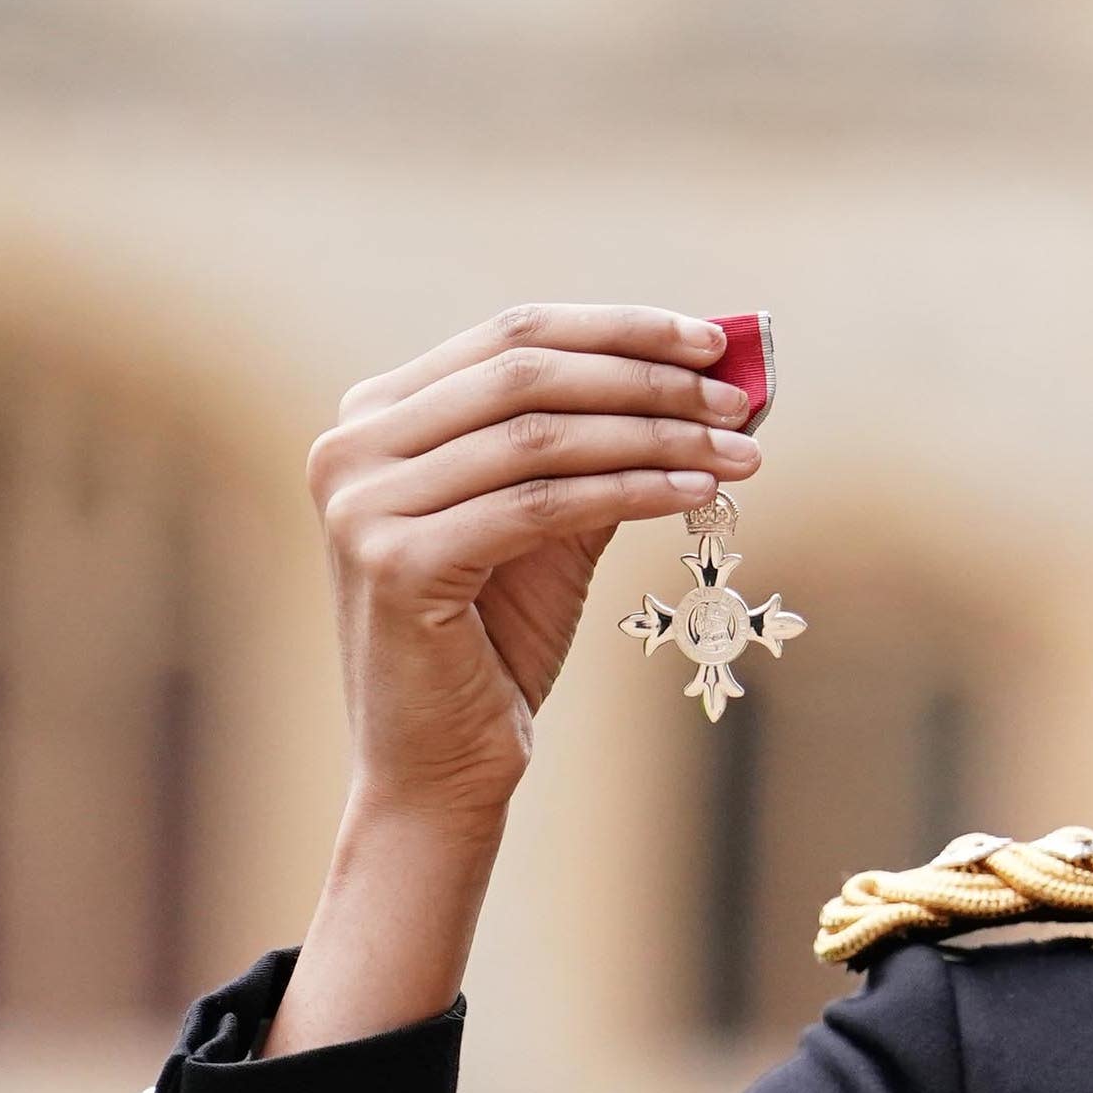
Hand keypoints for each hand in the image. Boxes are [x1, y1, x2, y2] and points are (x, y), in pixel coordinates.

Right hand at [309, 303, 759, 832]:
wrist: (439, 764)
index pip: (512, 336)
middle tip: (740, 401)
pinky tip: (697, 494)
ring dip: (657, 436)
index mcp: (376, 416)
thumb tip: (707, 375)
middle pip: (528, 374)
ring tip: (741, 452)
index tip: (711, 342)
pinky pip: (541, 505)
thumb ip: (604, 443)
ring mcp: (362, 504)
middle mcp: (351, 446)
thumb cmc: (498, 640)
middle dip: (648, 380)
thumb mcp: (552, 522)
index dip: (620, 329)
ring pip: (541, 437)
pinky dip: (631, 491)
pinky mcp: (394, 563)